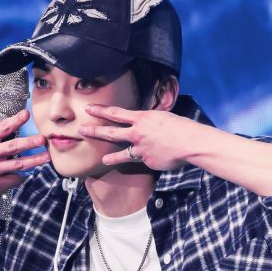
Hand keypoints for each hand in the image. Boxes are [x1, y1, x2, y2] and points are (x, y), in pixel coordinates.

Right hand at [0, 109, 49, 202]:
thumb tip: (16, 128)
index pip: (2, 128)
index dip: (16, 120)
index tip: (27, 114)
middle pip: (14, 146)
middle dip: (31, 142)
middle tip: (43, 139)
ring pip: (19, 164)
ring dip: (36, 160)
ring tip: (48, 156)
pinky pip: (15, 179)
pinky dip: (21, 176)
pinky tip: (25, 174)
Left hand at [78, 104, 196, 170]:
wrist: (190, 142)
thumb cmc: (181, 127)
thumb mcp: (163, 117)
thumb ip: (150, 121)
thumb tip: (144, 123)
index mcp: (141, 118)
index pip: (116, 113)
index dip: (101, 110)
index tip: (89, 109)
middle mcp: (137, 133)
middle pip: (111, 132)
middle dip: (94, 130)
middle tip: (81, 129)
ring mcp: (141, 149)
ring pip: (122, 153)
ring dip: (110, 157)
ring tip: (102, 160)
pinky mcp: (147, 162)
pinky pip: (144, 161)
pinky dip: (148, 160)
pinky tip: (157, 159)